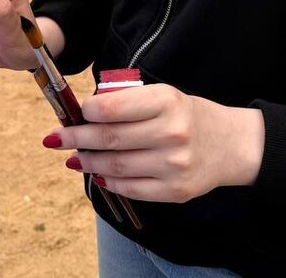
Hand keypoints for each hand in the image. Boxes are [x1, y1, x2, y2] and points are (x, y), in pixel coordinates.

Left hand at [46, 84, 264, 203]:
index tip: (76, 112)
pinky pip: (130, 188)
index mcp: (166, 101)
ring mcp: (173, 165)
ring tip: (73, 157)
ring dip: (87, 162)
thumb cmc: (188, 115)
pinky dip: (108, 181)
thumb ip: (129, 101)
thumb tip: (85, 112)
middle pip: (108, 138)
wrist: (231, 144)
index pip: (113, 107)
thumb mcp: (165, 95)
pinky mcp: (174, 191)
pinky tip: (98, 173)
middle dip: (75, 138)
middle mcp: (170, 133)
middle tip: (55, 138)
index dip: (87, 111)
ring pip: (114, 166)